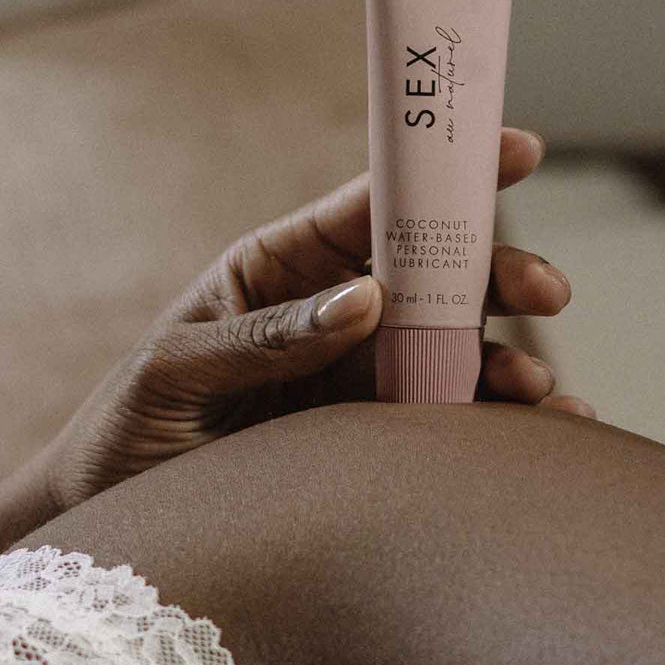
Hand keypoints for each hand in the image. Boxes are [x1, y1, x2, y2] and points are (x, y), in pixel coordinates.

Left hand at [45, 127, 595, 510]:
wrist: (119, 513)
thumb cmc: (129, 426)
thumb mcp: (176, 369)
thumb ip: (265, 336)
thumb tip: (366, 298)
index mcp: (281, 267)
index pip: (370, 207)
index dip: (440, 175)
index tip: (514, 150)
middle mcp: (335, 314)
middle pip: (434, 277)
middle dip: (497, 275)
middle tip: (545, 289)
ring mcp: (360, 376)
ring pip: (455, 350)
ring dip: (509, 358)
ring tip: (538, 387)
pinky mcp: (375, 439)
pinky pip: (447, 421)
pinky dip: (501, 423)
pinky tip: (546, 431)